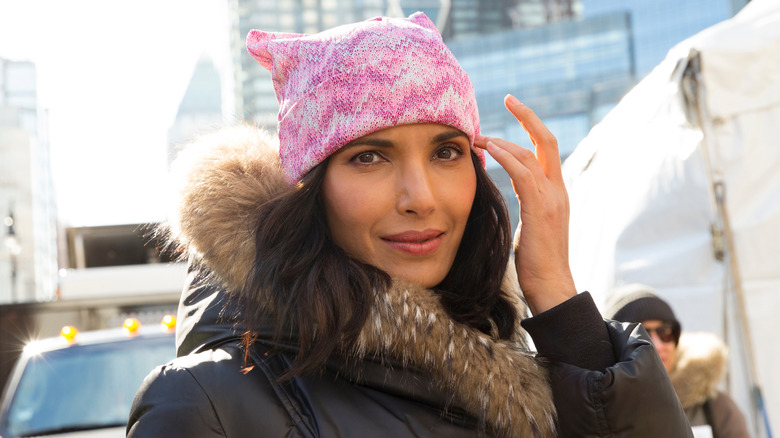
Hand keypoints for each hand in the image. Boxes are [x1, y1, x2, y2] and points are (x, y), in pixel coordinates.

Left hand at [473, 95, 575, 314]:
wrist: (551, 285)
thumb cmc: (536, 261)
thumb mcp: (530, 225)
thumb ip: (527, 204)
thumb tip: (513, 195)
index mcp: (556, 192)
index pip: (546, 150)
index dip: (532, 127)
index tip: (514, 111)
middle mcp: (558, 190)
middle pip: (547, 140)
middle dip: (528, 116)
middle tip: (508, 98)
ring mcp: (553, 199)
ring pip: (531, 155)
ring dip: (503, 141)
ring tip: (479, 135)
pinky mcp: (541, 210)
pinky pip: (524, 174)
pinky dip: (506, 157)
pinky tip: (488, 149)